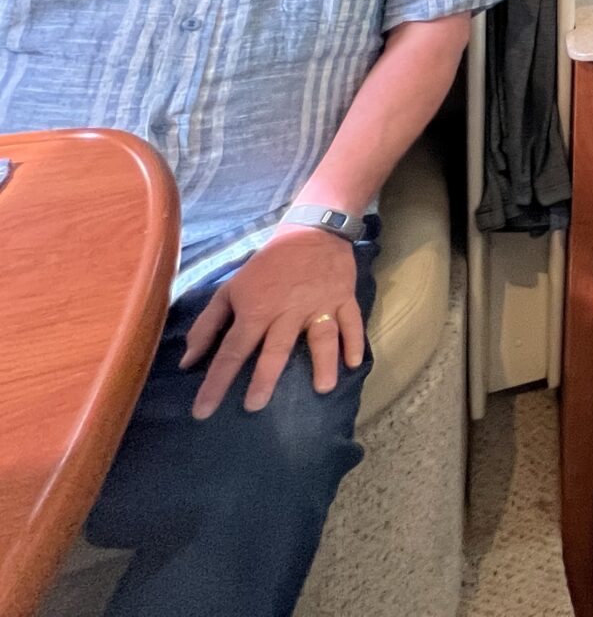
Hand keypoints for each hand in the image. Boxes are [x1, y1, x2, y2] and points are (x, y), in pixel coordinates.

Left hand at [181, 225, 362, 417]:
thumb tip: (188, 361)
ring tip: (323, 388)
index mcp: (256, 310)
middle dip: (264, 379)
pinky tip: (355, 362)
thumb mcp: (231, 288)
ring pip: (321, 337)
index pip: (232, 351)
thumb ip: (208, 325)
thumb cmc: (267, 264)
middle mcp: (287, 311)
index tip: (203, 412)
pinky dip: (355, 341)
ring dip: (323, 362)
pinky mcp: (343, 298)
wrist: (312, 230)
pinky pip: (351, 321)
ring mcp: (319, 305)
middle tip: (255, 406)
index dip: (215, 383)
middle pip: (275, 349)